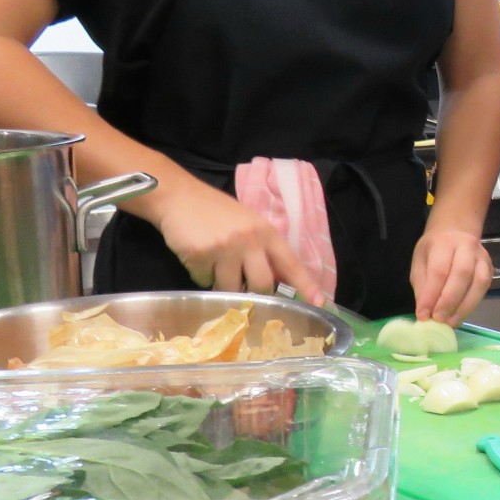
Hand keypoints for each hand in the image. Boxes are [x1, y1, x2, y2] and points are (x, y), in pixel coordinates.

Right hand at [152, 178, 318, 300]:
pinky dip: (201, 275)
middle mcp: (250, 240)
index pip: (291, 263)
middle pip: (262, 285)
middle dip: (253, 293)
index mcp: (266, 232)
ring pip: (231, 288)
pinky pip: (205, 281)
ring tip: (215, 266)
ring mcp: (225, 248)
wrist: (179, 197)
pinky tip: (198, 257)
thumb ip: (263, 248)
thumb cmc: (216, 213)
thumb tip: (276, 281)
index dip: (306, 284)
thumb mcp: (248, 224)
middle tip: (243, 287)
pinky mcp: (202, 255)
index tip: (320, 302)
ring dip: (222, 285)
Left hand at [412, 227, 492, 323]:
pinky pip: (484, 288)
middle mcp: (467, 246)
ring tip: (450, 322)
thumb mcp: (420, 262)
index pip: (439, 270)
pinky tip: (460, 314)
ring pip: (478, 282)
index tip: (423, 315)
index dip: (431, 295)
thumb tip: (425, 312)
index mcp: (444, 242)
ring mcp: (482, 257)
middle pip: (462, 275)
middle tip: (438, 319)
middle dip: (449, 301)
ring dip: (464, 306)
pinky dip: (472, 304)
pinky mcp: (490, 268)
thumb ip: (422, 285)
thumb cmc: (434, 249)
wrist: (456, 232)